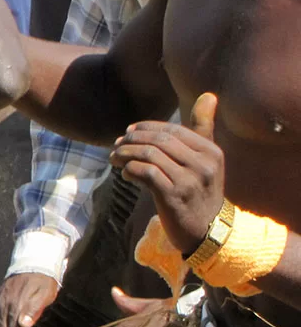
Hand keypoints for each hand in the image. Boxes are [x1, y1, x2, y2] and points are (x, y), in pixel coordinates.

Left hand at [111, 93, 224, 254]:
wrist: (208, 231)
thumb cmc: (201, 192)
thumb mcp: (206, 161)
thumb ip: (202, 129)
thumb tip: (208, 95)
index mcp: (211, 151)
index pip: (172, 129)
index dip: (146, 128)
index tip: (128, 132)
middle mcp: (204, 163)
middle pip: (159, 140)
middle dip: (132, 139)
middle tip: (116, 144)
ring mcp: (190, 180)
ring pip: (150, 155)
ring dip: (126, 154)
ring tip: (114, 158)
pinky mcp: (174, 196)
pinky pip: (146, 173)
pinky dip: (131, 170)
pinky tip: (125, 173)